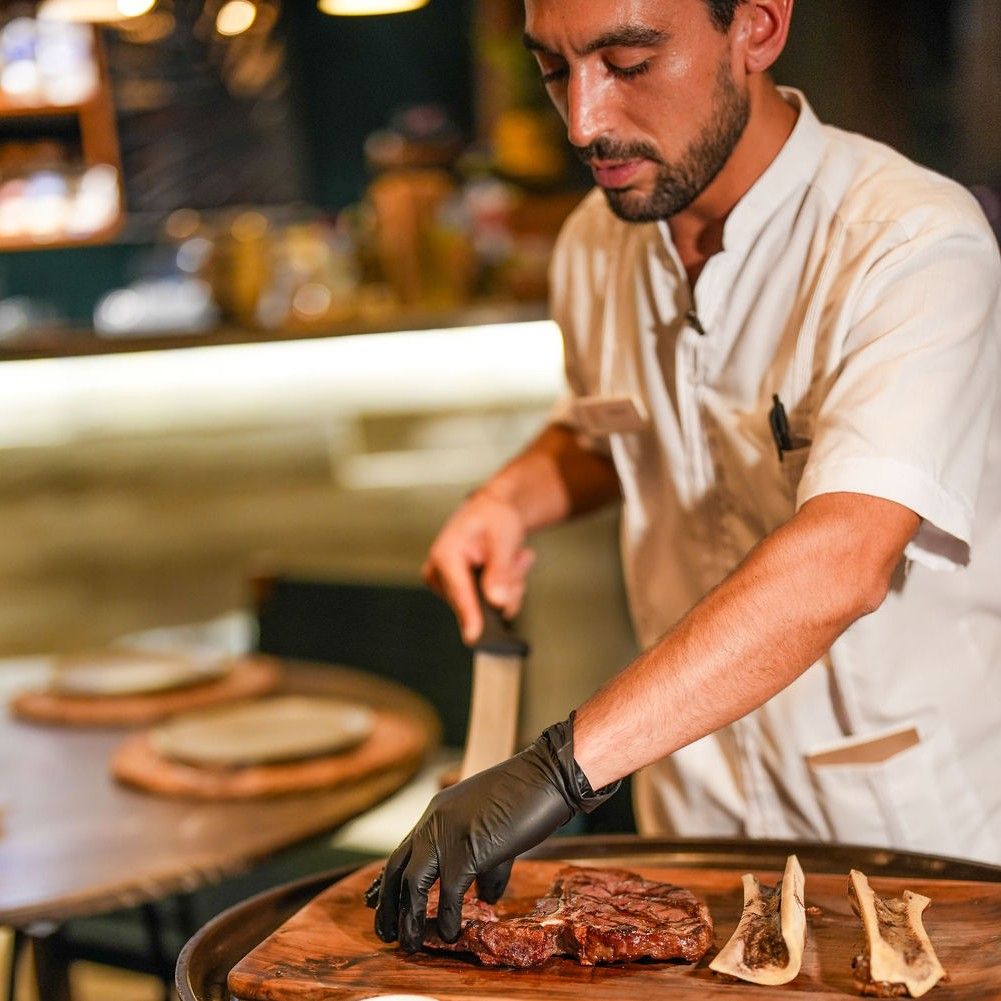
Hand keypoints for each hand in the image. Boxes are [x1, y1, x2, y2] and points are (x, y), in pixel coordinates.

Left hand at [370, 715, 617, 951]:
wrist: (547, 775)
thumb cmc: (528, 797)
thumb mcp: (495, 828)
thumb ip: (486, 865)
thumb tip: (485, 899)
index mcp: (438, 812)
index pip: (403, 849)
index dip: (388, 880)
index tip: (376, 901)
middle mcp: (434, 821)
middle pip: (396, 867)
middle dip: (388, 903)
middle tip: (385, 932)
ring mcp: (449, 835)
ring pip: (412, 883)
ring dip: (408, 917)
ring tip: (408, 944)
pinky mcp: (468, 850)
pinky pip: (448, 893)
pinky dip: (447, 918)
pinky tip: (451, 934)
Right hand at [422, 489, 535, 643]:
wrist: (492, 513)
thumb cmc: (493, 518)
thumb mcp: (503, 538)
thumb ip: (500, 571)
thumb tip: (497, 602)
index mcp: (444, 555)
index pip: (459, 592)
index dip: (469, 615)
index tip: (474, 638)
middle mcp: (439, 574)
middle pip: (478, 603)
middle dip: (507, 586)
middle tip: (519, 559)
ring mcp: (448, 587)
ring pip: (489, 608)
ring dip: (510, 586)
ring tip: (514, 558)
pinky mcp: (460, 596)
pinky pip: (491, 607)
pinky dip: (506, 590)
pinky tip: (508, 568)